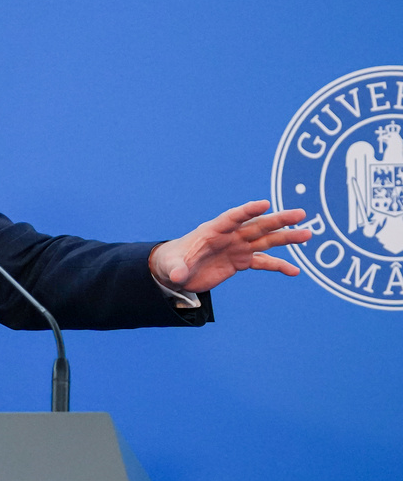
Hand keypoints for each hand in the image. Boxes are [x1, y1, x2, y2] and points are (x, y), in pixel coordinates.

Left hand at [149, 200, 311, 292]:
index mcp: (212, 230)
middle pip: (257, 225)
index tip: (265, 204)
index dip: (247, 211)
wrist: (177, 271)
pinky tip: (294, 271)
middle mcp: (230, 236)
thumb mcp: (172, 266)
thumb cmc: (172, 262)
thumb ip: (176, 269)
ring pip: (266, 240)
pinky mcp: (241, 261)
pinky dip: (278, 266)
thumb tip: (177, 276)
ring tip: (308, 235)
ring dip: (286, 238)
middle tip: (301, 213)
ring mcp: (238, 247)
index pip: (232, 217)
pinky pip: (263, 262)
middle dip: (278, 220)